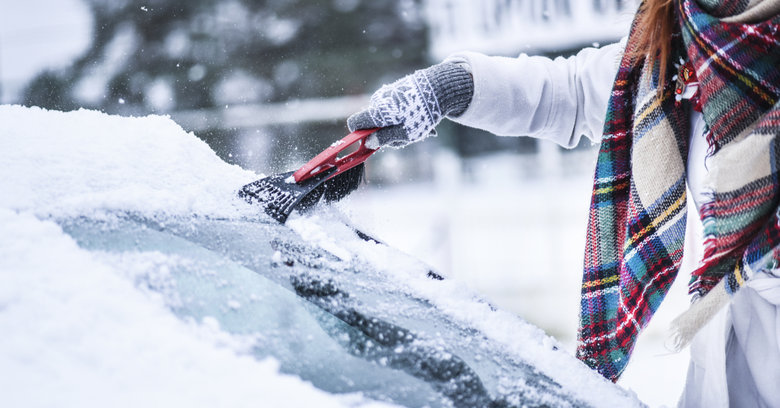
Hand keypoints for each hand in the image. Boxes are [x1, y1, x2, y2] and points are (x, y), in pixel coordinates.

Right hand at [347, 62, 472, 148]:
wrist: (438, 88)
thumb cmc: (421, 114)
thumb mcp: (404, 133)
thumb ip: (384, 139)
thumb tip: (368, 142)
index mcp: (376, 112)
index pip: (354, 123)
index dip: (359, 135)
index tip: (372, 142)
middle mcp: (377, 100)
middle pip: (372, 123)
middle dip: (384, 133)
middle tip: (406, 137)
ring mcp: (386, 93)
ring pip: (384, 116)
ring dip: (396, 125)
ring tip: (417, 125)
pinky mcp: (395, 90)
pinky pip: (393, 108)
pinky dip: (402, 115)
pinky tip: (418, 116)